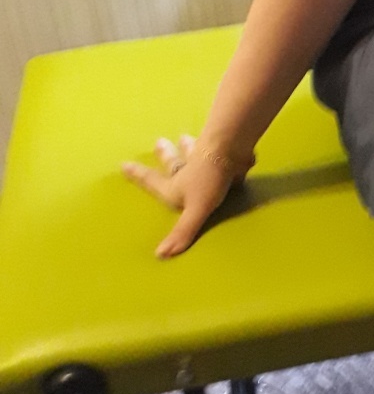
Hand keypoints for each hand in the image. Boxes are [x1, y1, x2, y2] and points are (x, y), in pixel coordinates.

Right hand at [122, 135, 240, 257]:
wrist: (231, 151)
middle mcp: (187, 171)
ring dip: (188, 147)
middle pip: (173, 162)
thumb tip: (160, 255)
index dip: (138, 176)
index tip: (123, 164)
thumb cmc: (208, 181)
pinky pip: (219, 155)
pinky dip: (219, 151)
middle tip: (158, 142)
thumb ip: (181, 232)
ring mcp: (206, 160)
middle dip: (166, 155)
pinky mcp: (226, 157)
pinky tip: (224, 149)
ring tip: (184, 138)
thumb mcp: (195, 210)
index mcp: (175, 185)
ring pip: (193, 152)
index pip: (152, 181)